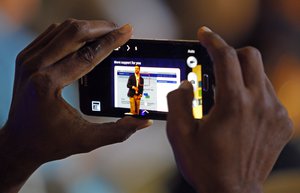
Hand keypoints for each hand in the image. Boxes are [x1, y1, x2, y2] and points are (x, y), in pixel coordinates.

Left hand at [0, 19, 151, 191]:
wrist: (19, 141)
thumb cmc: (51, 142)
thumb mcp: (87, 140)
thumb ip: (119, 131)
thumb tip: (145, 121)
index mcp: (48, 85)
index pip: (87, 55)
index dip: (111, 42)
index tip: (128, 31)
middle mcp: (34, 67)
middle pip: (74, 32)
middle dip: (101, 28)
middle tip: (120, 30)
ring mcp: (27, 59)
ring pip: (63, 28)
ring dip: (88, 28)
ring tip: (108, 34)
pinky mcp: (26, 57)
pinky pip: (53, 33)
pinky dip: (73, 32)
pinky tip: (88, 39)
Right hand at [166, 27, 293, 192]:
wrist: (231, 192)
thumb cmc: (205, 165)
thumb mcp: (179, 133)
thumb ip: (177, 101)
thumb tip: (186, 85)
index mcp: (233, 103)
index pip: (225, 56)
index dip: (212, 40)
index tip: (204, 35)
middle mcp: (259, 103)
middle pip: (251, 56)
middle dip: (231, 53)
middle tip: (216, 64)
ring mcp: (275, 112)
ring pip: (260, 74)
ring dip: (242, 75)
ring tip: (225, 93)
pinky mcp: (282, 122)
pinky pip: (269, 94)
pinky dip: (253, 93)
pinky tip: (241, 110)